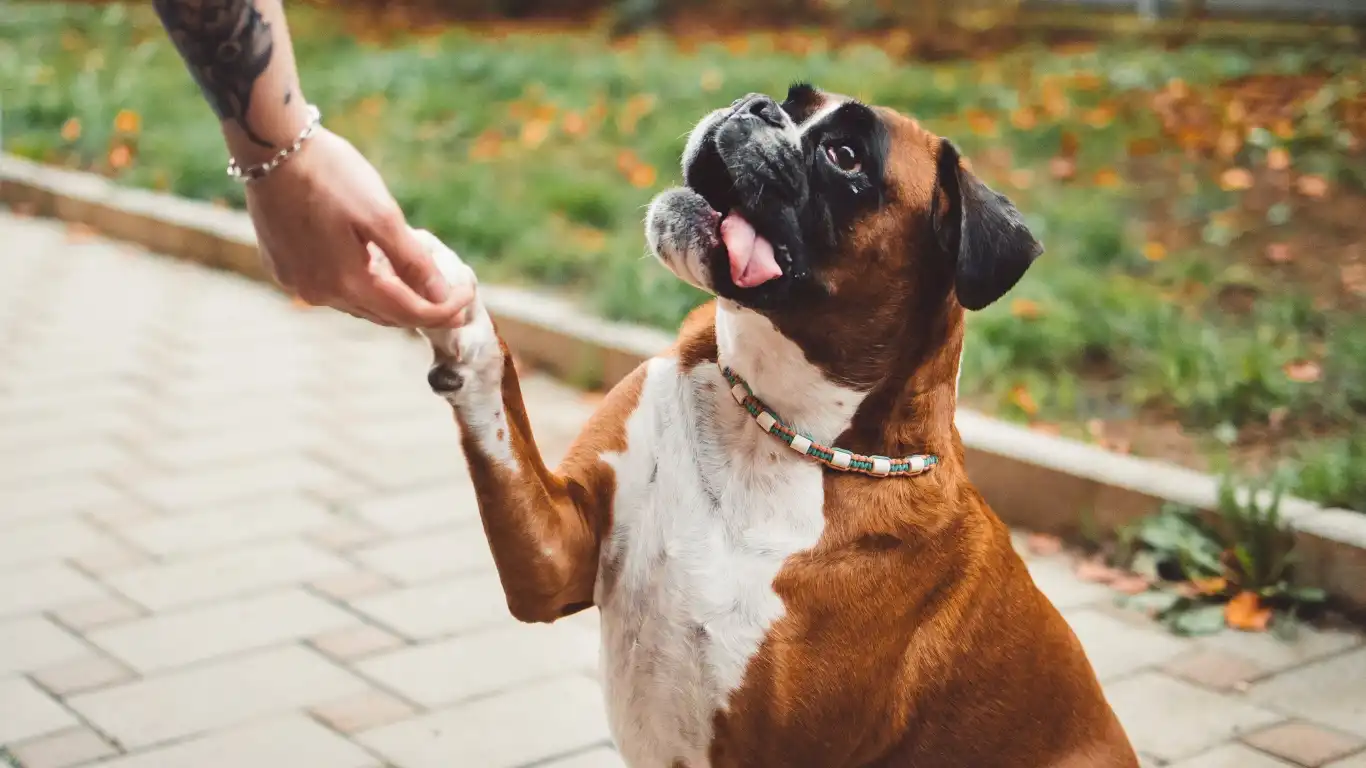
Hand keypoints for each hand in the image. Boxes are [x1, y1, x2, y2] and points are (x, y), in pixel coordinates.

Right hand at [242, 128, 471, 327]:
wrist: (271, 146)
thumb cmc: (330, 174)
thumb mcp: (381, 214)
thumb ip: (412, 261)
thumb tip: (440, 297)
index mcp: (347, 282)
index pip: (409, 313)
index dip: (445, 308)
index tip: (470, 294)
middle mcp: (319, 292)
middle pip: (383, 314)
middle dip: (421, 306)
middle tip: (451, 295)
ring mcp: (297, 282)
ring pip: (357, 302)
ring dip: (390, 295)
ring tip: (417, 279)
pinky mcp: (283, 267)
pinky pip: (331, 286)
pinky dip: (358, 282)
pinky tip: (371, 263)